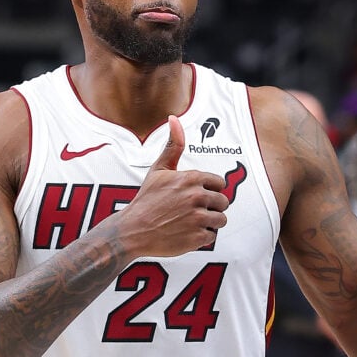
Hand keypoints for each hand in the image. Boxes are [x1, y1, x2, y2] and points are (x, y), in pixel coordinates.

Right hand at [118, 116, 229, 257]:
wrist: (132, 230)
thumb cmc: (146, 199)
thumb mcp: (159, 169)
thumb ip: (173, 145)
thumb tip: (174, 118)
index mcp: (191, 178)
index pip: (219, 184)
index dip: (209, 190)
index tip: (195, 196)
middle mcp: (197, 196)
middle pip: (223, 202)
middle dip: (211, 207)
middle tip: (192, 211)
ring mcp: (198, 218)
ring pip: (221, 220)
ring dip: (209, 222)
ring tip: (190, 222)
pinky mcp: (197, 237)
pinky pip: (212, 236)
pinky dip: (201, 237)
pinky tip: (186, 232)